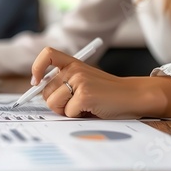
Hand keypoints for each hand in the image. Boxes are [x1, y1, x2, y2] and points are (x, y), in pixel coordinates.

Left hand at [32, 47, 162, 118]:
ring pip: (53, 103)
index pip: (47, 54)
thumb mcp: (83, 80)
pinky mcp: (84, 95)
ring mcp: (79, 81)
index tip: (36, 82)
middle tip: (74, 104)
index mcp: (73, 63)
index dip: (37, 67)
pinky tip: (92, 110)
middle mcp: (74, 69)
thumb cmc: (107, 93)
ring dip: (66, 111)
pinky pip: (68, 113)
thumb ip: (64, 82)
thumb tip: (37, 91)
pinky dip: (78, 116)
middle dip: (56, 103)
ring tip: (84, 107)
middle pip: (45, 91)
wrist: (134, 96)